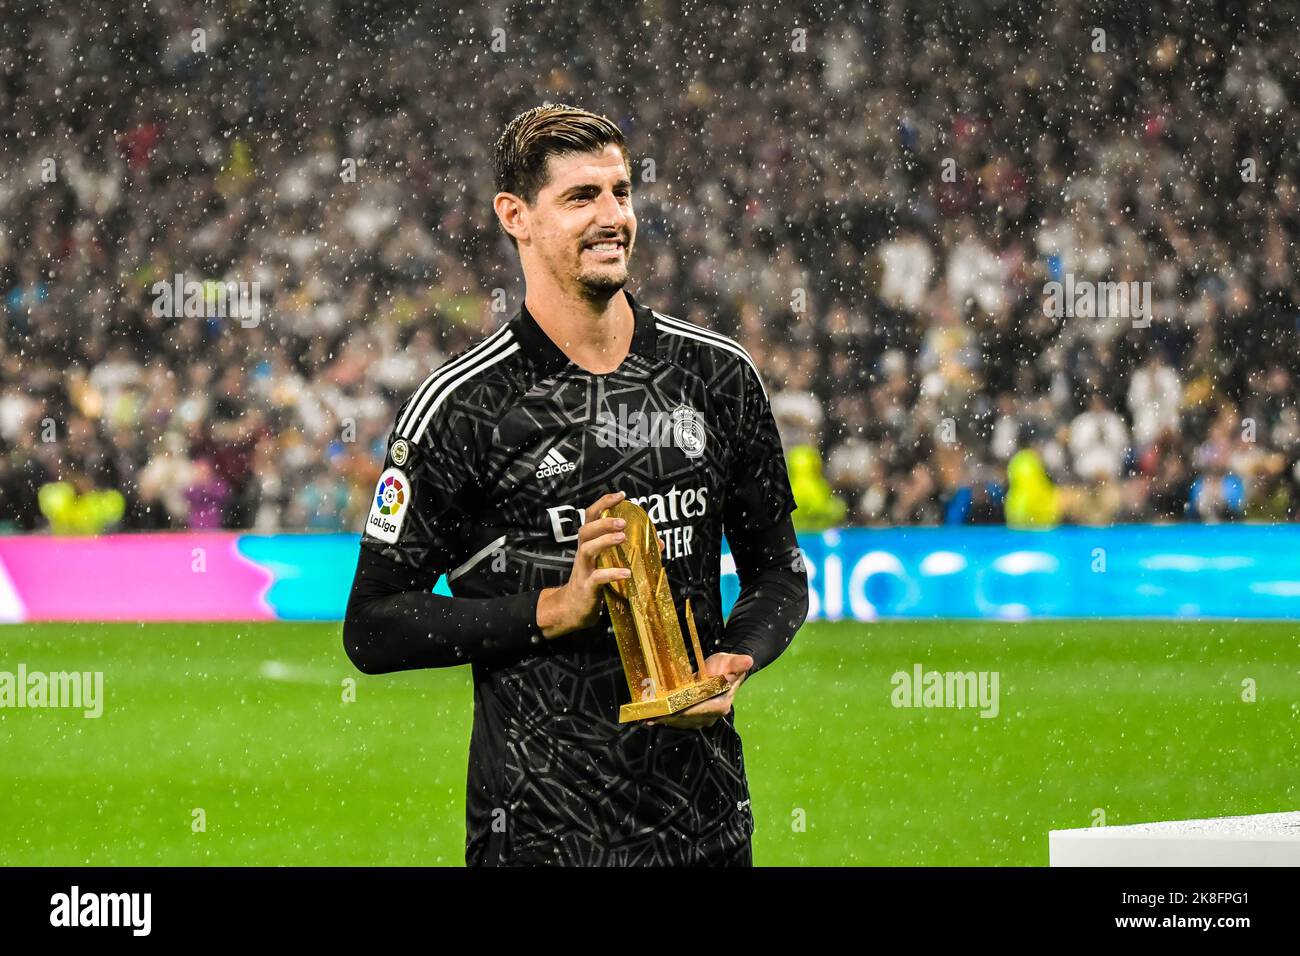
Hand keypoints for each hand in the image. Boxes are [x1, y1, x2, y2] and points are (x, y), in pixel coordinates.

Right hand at [536, 490, 660, 638]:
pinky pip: (597, 578)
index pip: (591, 516)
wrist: (571, 609)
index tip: (621, 495)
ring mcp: (583, 570)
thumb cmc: (593, 582)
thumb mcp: (607, 563)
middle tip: (623, 522)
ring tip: (622, 538)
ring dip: (605, 541)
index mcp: (588, 543)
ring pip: (587, 549)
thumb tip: (658, 544)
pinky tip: (626, 573)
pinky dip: (612, 574)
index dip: (604, 503)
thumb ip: (627, 551)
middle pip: (586, 529)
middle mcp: (583, 553)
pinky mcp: (587, 587)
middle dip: (604, 522)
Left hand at [645, 653, 752, 729]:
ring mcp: (703, 719)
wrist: (724, 672)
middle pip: (688, 718)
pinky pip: (679, 720)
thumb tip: (748, 660)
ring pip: (681, 722)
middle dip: (670, 716)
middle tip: (652, 714)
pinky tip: (651, 719)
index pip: (702, 709)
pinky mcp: (694, 718)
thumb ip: (738, 663)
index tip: (672, 709)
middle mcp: (712, 715)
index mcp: (722, 704)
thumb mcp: (731, 661)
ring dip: (664, 720)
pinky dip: (665, 719)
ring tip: (647, 718)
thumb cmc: (726, 666)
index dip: (686, 710)